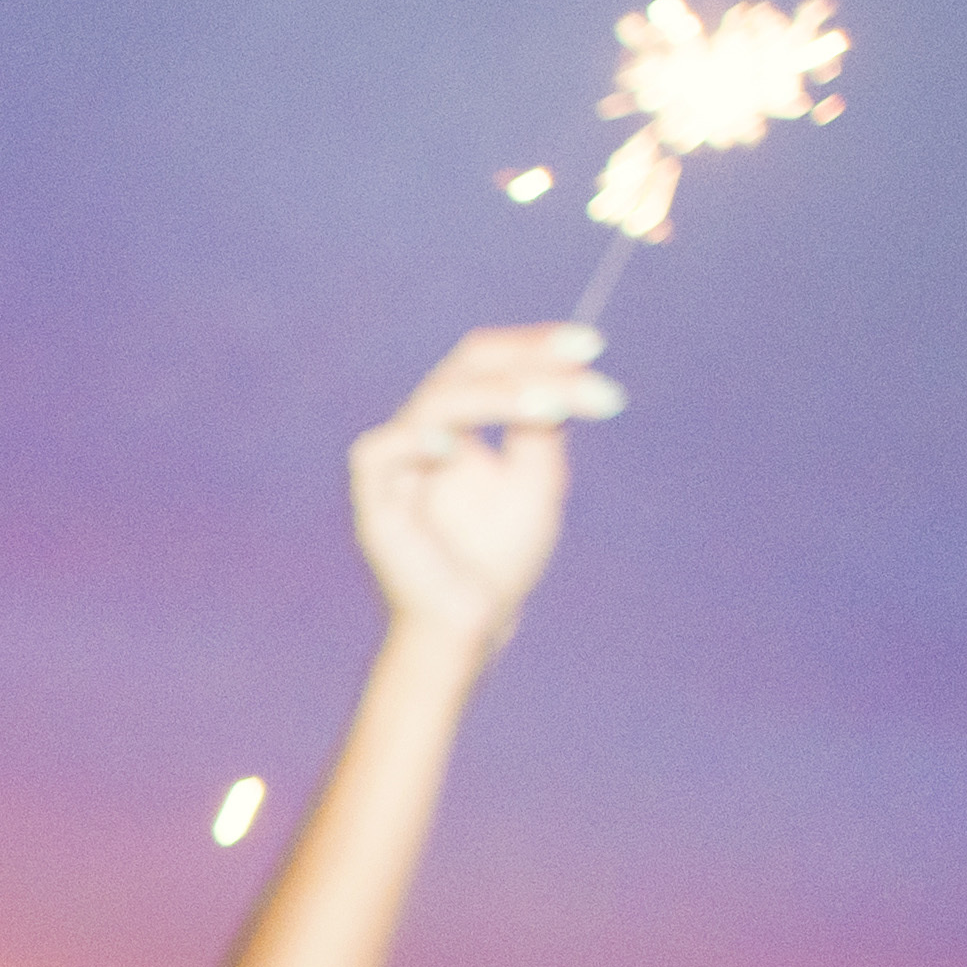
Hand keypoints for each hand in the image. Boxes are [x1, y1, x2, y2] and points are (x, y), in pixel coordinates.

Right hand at [349, 322, 612, 647]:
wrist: (471, 623)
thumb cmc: (501, 556)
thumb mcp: (536, 478)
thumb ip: (539, 426)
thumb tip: (557, 374)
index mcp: (457, 422)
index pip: (488, 362)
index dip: (536, 345)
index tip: (592, 344)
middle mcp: (424, 431)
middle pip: (464, 367)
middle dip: (528, 361)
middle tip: (585, 364)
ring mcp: (397, 462)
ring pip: (436, 401)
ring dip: (495, 396)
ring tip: (549, 406)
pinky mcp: (374, 500)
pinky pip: (379, 453)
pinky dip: (414, 442)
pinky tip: (453, 448)